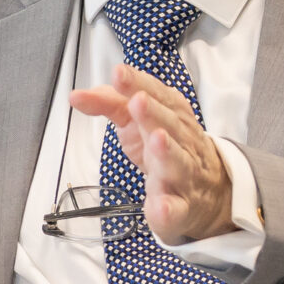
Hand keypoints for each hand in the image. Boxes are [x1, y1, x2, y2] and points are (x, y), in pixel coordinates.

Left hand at [70, 65, 232, 243]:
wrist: (207, 191)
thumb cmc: (165, 145)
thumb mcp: (136, 121)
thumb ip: (109, 103)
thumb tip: (76, 95)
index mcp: (171, 116)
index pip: (157, 95)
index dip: (138, 84)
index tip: (119, 74)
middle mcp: (181, 142)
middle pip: (170, 125)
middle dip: (153, 114)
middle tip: (137, 102)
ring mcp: (183, 176)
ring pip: (178, 163)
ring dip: (167, 152)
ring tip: (155, 140)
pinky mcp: (180, 207)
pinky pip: (176, 209)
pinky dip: (168, 209)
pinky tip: (158, 208)